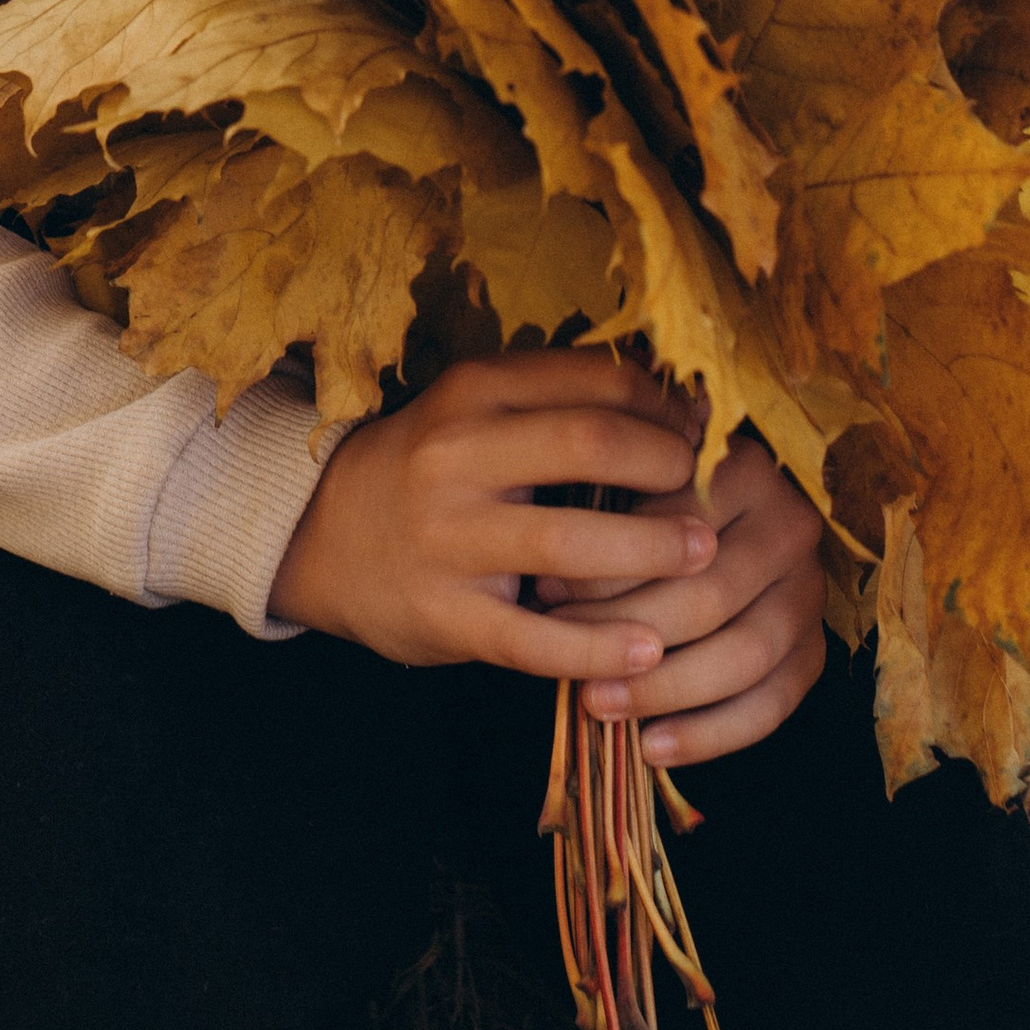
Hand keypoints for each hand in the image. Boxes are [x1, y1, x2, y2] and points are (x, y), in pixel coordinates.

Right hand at [268, 353, 713, 684]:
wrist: (319, 539)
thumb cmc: (426, 470)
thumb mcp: (474, 413)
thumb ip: (555, 402)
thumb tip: (677, 399)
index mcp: (473, 392)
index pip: (592, 380)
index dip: (663, 403)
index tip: (700, 428)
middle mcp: (456, 456)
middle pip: (590, 443)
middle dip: (668, 466)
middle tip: (709, 490)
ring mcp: (447, 538)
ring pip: (569, 542)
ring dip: (652, 550)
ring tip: (703, 557)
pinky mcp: (445, 616)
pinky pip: (535, 640)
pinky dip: (600, 648)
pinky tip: (649, 650)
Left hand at [532, 431, 824, 768]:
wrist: (719, 524)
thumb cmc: (647, 500)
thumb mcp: (627, 478)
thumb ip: (604, 508)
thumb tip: (544, 581)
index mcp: (746, 469)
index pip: (674, 529)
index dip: (605, 570)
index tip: (545, 593)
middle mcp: (793, 526)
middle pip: (709, 596)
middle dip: (626, 633)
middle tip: (563, 654)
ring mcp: (811, 591)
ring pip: (743, 655)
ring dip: (662, 689)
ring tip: (595, 703)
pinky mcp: (814, 649)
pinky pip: (772, 705)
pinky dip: (710, 733)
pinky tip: (651, 746)